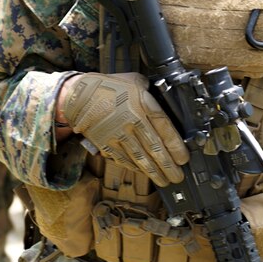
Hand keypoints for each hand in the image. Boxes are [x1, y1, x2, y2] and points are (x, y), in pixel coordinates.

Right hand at [62, 72, 188, 186]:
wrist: (78, 96)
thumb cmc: (109, 86)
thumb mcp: (135, 81)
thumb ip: (150, 91)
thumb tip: (164, 98)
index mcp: (142, 104)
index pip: (164, 127)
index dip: (176, 145)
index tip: (184, 158)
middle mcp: (132, 121)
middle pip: (154, 147)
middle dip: (168, 165)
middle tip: (178, 177)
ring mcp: (118, 135)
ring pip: (140, 158)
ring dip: (154, 172)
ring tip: (164, 181)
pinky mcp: (107, 144)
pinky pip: (124, 159)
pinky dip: (136, 168)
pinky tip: (145, 173)